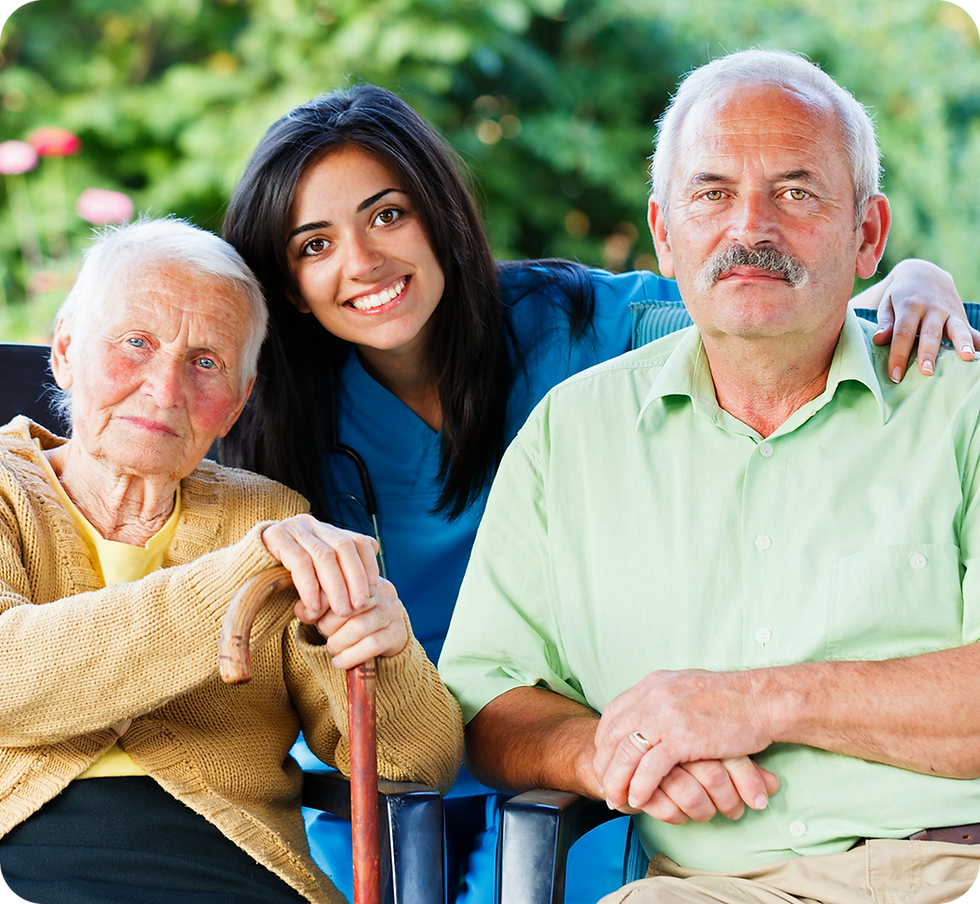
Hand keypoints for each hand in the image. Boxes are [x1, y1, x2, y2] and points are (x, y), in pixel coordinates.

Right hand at [261, 513, 378, 620]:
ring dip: (335, 586)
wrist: (240, 575)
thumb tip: (373, 588)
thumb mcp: (317, 579)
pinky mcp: (274, 537)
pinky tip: (312, 607)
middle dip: (356, 578)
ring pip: (324, 555)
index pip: (359, 542)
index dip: (368, 567)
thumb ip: (339, 579)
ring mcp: (293, 527)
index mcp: (327, 530)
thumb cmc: (285, 583)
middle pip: (344, 547)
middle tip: (359, 606)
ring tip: (341, 611)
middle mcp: (313, 524)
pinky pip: (299, 562)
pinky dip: (310, 586)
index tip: (373, 592)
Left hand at [298, 576, 407, 669]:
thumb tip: (299, 609)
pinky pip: (371, 645)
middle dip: (328, 624)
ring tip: (331, 648)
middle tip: (322, 633)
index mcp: (365, 577)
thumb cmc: (354, 618)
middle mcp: (383, 590)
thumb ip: (316, 605)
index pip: (339, 584)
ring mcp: (393, 612)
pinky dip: (350, 656)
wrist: (386, 638)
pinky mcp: (397, 634)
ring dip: (338, 642)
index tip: (309, 616)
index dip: (320, 601)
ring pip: (358, 627)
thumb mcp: (334, 609)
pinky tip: (339, 661)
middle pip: (348, 606)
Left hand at [593, 669, 773, 813]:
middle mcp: (653, 697)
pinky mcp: (682, 737)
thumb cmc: (730, 700)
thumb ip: (663, 700)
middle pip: (613, 736)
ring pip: (626, 753)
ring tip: (616, 799)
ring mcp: (665, 716)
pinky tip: (639, 800)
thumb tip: (648, 715)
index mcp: (652, 685)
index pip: (612, 715)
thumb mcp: (685, 689)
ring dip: (617, 781)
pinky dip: (640, 787)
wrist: (761, 700)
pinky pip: (649, 768)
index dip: (604, 742)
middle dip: (605, 765)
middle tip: (605, 787)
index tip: (605, 762)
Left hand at [870, 259, 978, 381]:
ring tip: (967, 357)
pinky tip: (979, 355)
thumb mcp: (888, 304)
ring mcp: (949, 312)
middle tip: (927, 372)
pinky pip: (972, 331)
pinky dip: (977, 342)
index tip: (895, 376)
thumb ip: (885, 322)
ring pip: (957, 328)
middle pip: (930, 333)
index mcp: (910, 306)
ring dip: (962, 343)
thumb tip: (879, 340)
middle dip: (928, 353)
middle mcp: (932, 309)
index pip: (902, 334)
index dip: (899, 355)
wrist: (924, 272)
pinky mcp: (961, 316)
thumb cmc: (901, 296)